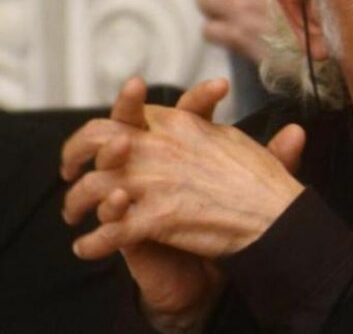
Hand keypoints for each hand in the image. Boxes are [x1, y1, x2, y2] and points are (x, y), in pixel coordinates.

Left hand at [61, 77, 305, 324]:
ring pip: (93, 187)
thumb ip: (222, 130)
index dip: (108, 125)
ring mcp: (155, 182)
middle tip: (68, 169)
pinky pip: (109, 231)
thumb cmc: (264, 181)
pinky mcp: (156, 218)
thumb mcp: (241, 143)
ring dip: (76, 203)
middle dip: (74, 153)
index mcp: (179, 124)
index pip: (128, 113)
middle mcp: (159, 147)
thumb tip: (220, 113)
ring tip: (73, 216)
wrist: (275, 215)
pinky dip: (92, 243)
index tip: (101, 140)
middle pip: (97, 138)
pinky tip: (85, 248)